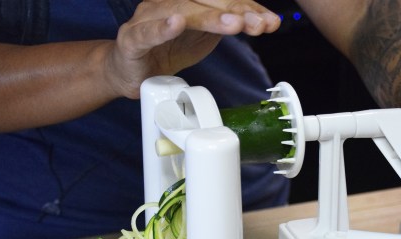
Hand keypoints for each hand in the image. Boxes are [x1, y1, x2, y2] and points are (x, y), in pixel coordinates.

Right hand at [106, 0, 280, 97]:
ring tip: (232, 24)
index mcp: (188, 0)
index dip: (247, 8)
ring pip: (181, 13)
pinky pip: (147, 33)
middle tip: (258, 24)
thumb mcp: (205, 36)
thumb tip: (263, 22)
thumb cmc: (167, 48)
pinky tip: (177, 24)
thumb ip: (229, 26)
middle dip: (235, 12)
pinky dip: (162, 28)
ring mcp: (148, 18)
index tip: (270, 22)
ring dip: (209, 18)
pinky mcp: (132, 40)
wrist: (129, 70)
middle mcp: (168, 2)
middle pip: (205, 2)